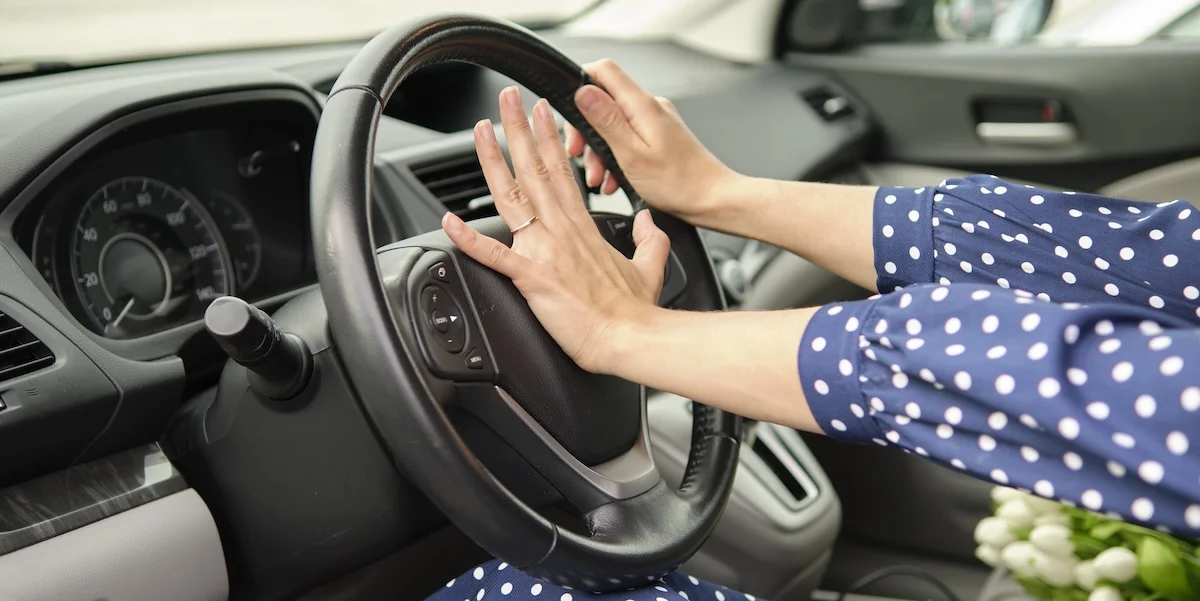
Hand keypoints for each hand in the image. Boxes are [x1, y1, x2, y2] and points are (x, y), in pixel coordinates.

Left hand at [441, 86, 670, 373]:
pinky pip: (493, 254)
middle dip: (518, 130)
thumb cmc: (636, 310)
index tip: (542, 112)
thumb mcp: (651, 266)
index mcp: (585, 227)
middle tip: (507, 99)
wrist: (630, 338)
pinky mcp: (531, 277)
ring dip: (493, 161)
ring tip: (480, 131)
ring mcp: (545, 251)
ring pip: (512, 196)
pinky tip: (449, 220)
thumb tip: (649, 221)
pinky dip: (468, 238)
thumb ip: (650, 238)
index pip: (564, 171)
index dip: (550, 138)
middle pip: (535, 170)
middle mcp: (562, 230)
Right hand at [564, 59, 740, 224]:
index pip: (603, 70)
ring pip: (614, 124)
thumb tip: (582, 92)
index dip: (580, 84)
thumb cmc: (678, 183)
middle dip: (586, 130)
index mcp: (642, 105)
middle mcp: (650, 107)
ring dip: (600, 151)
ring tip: (599, 179)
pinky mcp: (659, 137)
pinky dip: (616, 158)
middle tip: (580, 156)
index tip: (568, 114)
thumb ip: (605, 120)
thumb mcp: (631, 153)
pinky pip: (628, 138)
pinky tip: (613, 181)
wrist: (712, 199)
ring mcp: (656, 121)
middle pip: (604, 101)